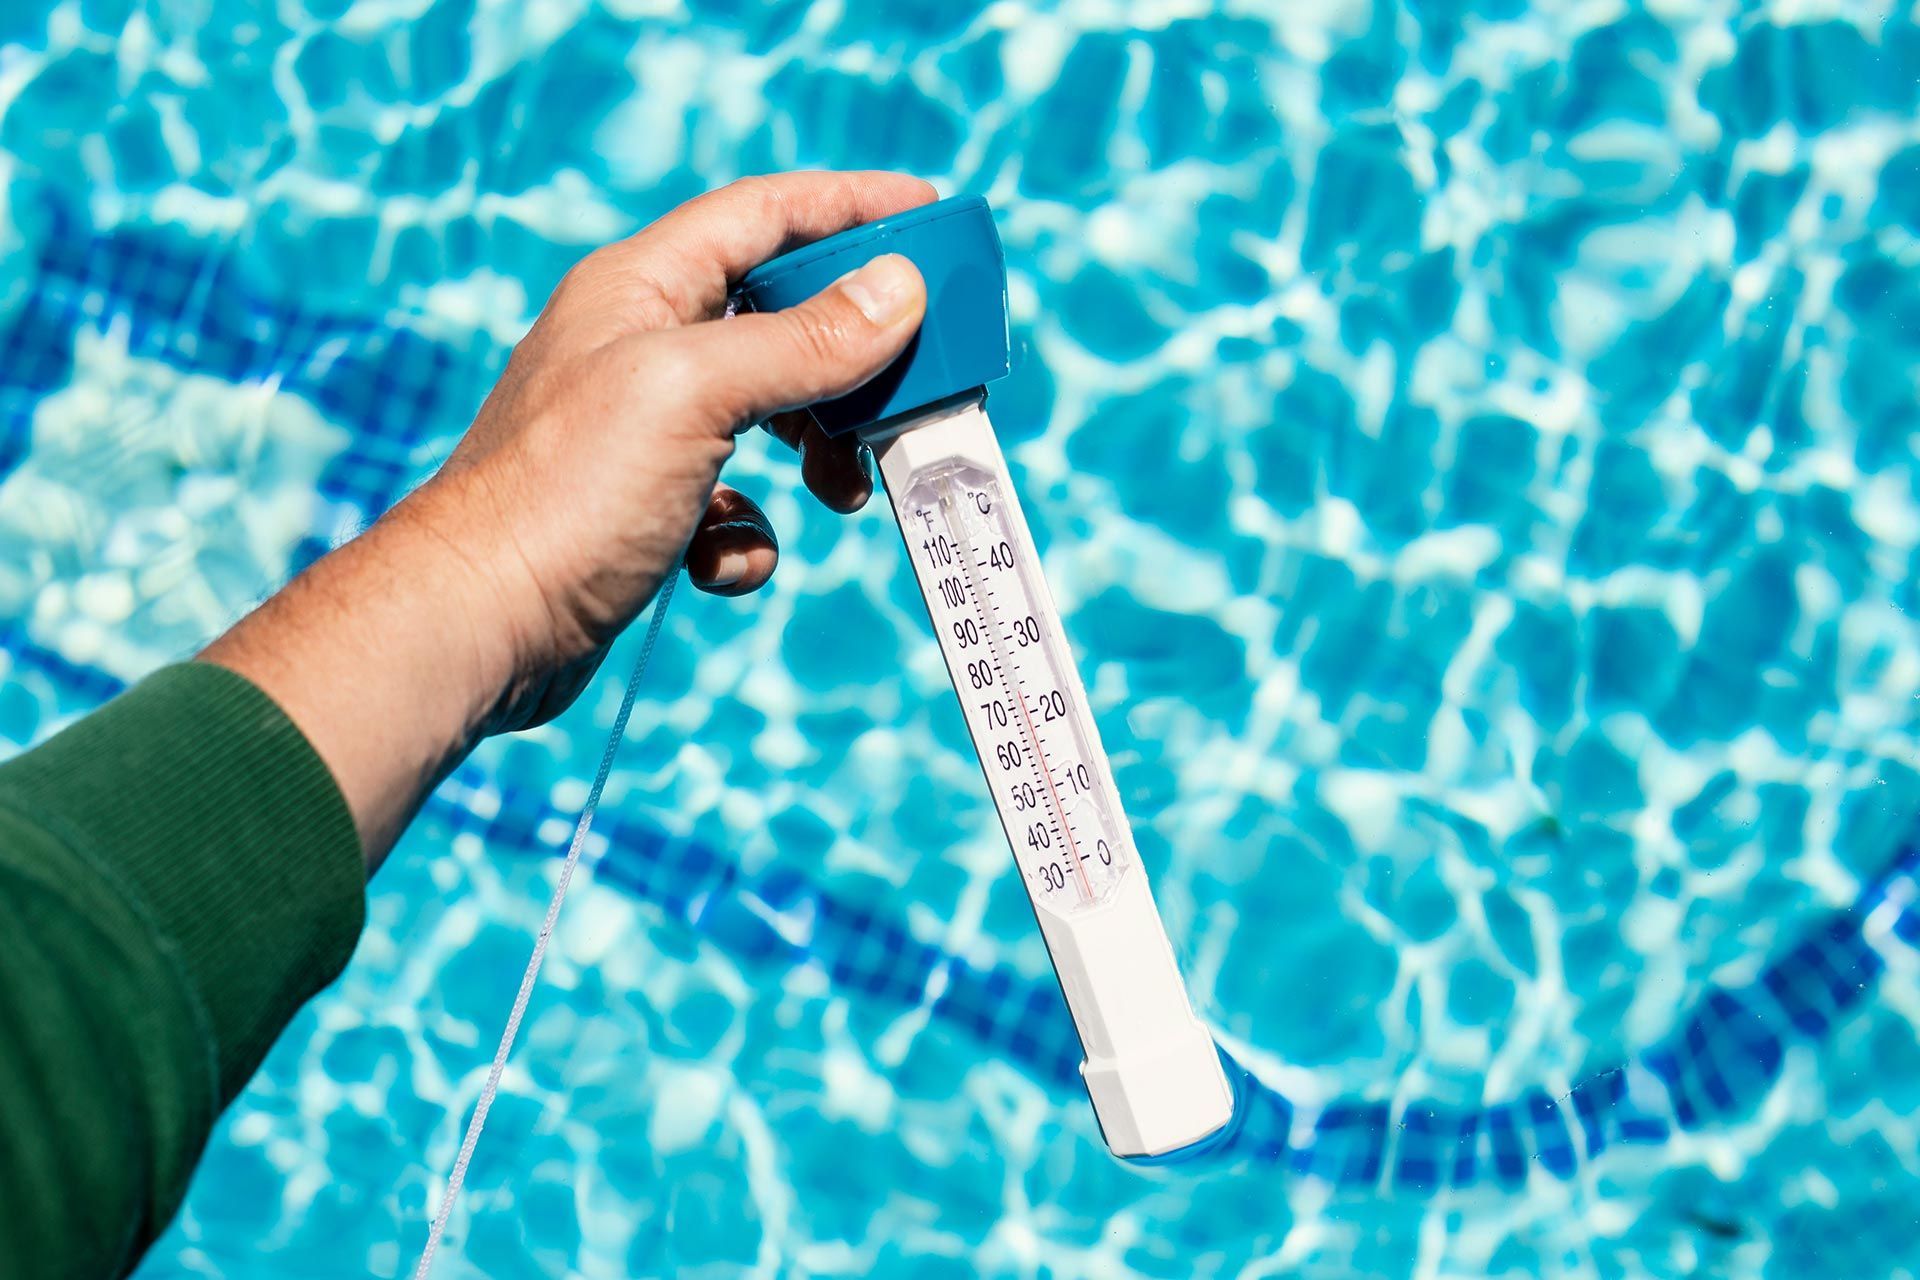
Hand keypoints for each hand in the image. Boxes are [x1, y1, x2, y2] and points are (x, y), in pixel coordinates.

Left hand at [406, 171, 932, 728]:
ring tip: (842, 494)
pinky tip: (719, 559)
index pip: (762, 214)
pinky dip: (746, 533)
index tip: (926, 212)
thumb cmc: (564, 494)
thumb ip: (802, 339)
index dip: (848, 205)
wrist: (479, 625)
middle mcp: (639, 346)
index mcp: (640, 288)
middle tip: (913, 387)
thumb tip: (898, 290)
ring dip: (819, 452)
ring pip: (768, 414)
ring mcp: (640, 431)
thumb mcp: (695, 393)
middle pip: (778, 317)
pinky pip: (729, 502)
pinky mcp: (642, 509)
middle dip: (850, 357)